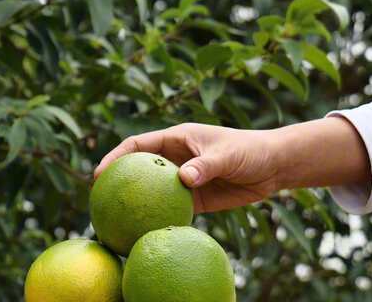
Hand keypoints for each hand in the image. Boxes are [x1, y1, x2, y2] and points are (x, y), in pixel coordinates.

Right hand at [94, 123, 279, 212]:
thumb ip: (205, 165)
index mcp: (176, 140)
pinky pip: (172, 209)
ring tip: (118, 220)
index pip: (138, 145)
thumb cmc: (249, 149)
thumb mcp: (227, 154)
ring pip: (153, 192)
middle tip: (99, 200)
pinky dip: (160, 217)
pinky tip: (150, 230)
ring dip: (138, 203)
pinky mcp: (195, 198)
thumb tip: (182, 179)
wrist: (272, 166)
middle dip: (119, 181)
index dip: (116, 156)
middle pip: (140, 170)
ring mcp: (183, 180)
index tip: (100, 172)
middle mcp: (175, 159)